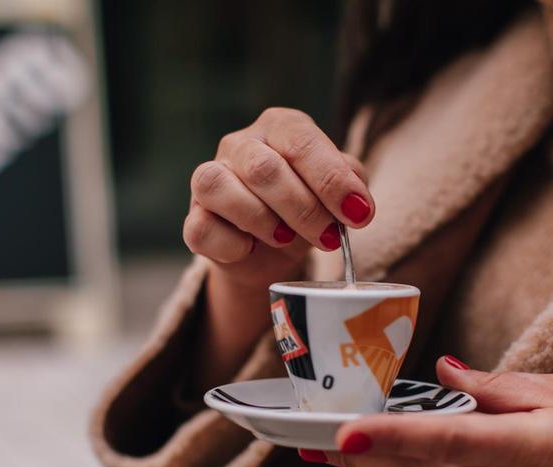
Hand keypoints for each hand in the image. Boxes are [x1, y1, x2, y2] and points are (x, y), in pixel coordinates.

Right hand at [185, 107, 374, 289]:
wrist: (271, 252)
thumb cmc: (307, 208)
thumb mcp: (336, 191)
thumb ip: (351, 183)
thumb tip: (357, 201)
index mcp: (279, 127)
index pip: (301, 141)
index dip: (331, 180)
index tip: (358, 215)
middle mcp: (240, 144)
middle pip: (263, 168)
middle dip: (304, 209)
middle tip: (329, 237)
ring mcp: (209, 179)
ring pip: (221, 188)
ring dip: (263, 222)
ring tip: (287, 238)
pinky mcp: (194, 218)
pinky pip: (202, 228)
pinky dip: (232, 245)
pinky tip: (251, 249)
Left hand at [309, 356, 552, 466]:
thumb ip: (496, 387)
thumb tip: (443, 375)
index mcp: (529, 448)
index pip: (448, 442)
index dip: (393, 438)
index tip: (345, 431)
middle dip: (362, 455)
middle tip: (309, 440)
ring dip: (397, 464)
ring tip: (355, 440)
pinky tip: (450, 462)